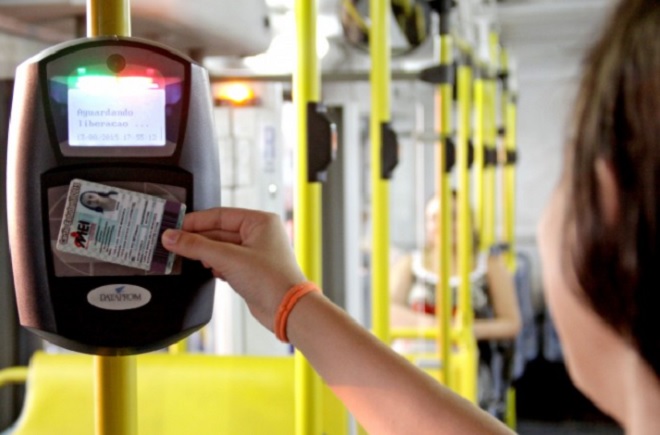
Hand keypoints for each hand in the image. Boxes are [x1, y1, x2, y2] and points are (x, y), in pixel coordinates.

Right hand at [161, 207, 305, 330]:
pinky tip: (207, 269)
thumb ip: (198, 246)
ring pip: (220, 248)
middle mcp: (259, 234)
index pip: (220, 215)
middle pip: (218, 232)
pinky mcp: (250, 270)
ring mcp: (255, 253)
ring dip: (204, 254)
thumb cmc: (271, 280)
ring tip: (184, 257)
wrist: (287, 311)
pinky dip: (214, 265)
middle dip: (197, 239)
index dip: (196, 221)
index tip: (174, 227)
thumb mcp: (229, 259)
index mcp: (260, 221)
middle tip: (172, 243)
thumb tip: (172, 237)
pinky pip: (226, 261)